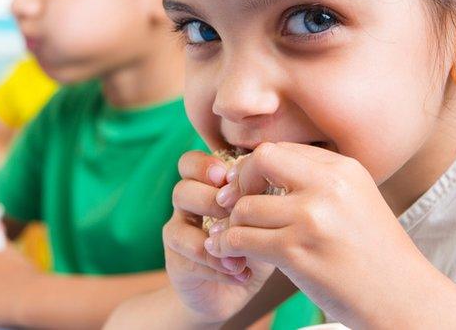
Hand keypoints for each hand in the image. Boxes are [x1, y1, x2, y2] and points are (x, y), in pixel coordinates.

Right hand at [162, 150, 274, 324]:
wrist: (232, 292)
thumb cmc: (253, 245)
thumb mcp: (262, 219)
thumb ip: (262, 199)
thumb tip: (279, 181)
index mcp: (205, 187)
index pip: (190, 163)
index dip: (204, 166)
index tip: (228, 178)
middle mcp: (187, 206)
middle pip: (182, 189)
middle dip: (211, 199)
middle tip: (237, 214)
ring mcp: (179, 232)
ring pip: (179, 225)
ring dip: (214, 234)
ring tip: (242, 252)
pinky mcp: (177, 261)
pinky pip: (189, 255)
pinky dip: (218, 265)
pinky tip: (241, 273)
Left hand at [207, 142, 427, 325]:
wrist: (404, 299)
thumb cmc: (376, 255)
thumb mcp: (356, 201)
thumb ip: (318, 183)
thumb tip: (264, 168)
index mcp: (344, 169)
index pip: (282, 148)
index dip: (259, 168)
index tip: (254, 189)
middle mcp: (328, 186)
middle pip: (260, 159)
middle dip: (241, 181)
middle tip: (238, 206)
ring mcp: (312, 218)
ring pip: (244, 206)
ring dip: (234, 224)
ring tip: (240, 238)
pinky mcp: (296, 252)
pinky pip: (241, 239)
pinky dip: (230, 247)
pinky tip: (235, 255)